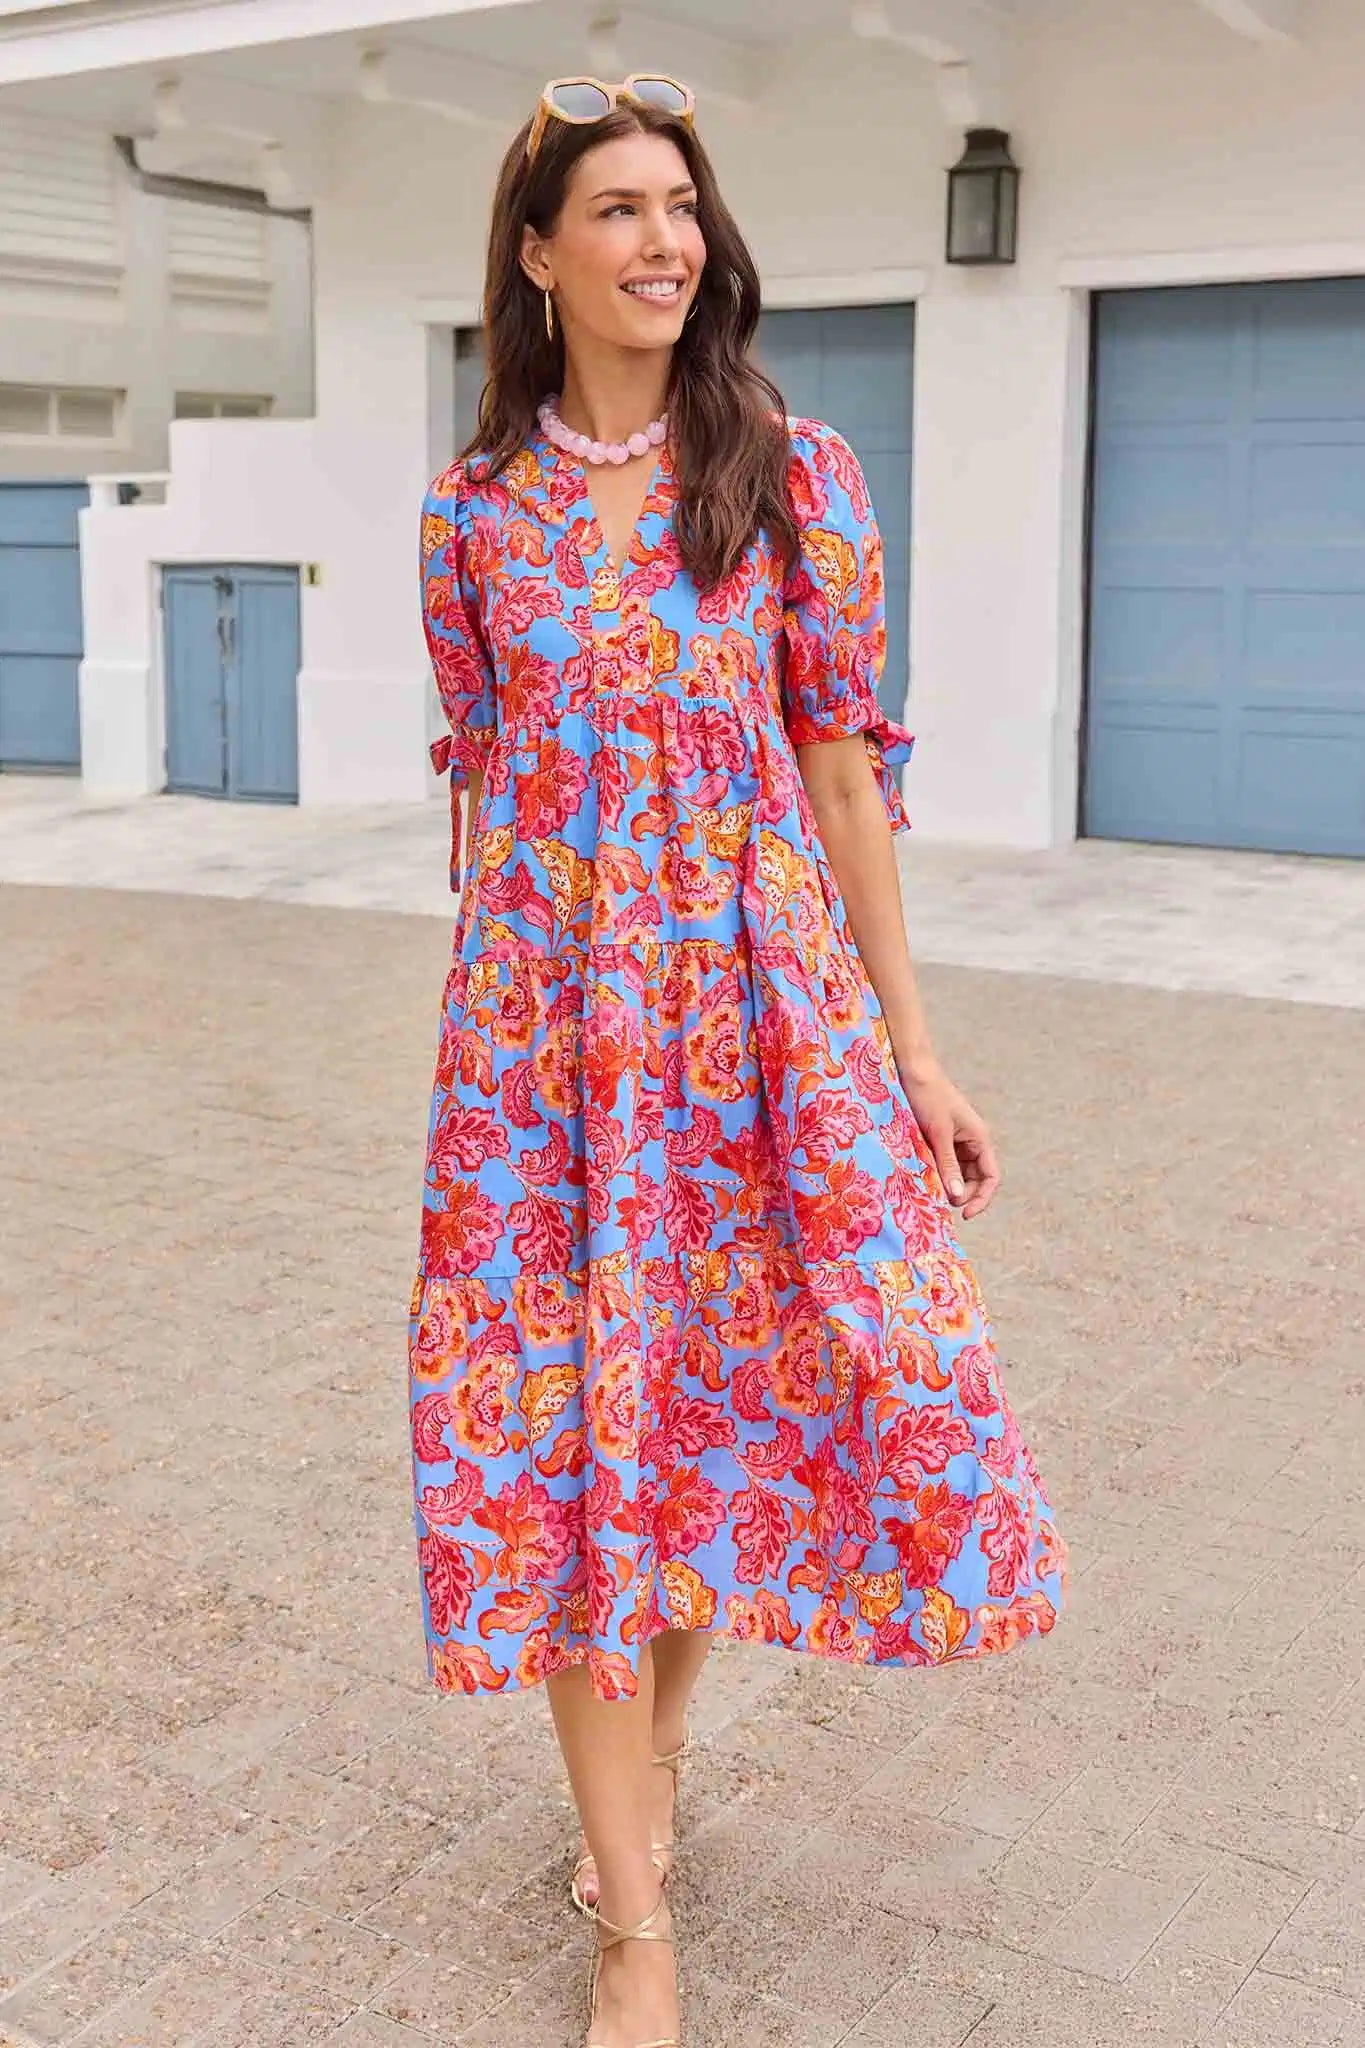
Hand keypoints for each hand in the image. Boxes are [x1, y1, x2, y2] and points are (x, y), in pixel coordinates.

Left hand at [897, 1058, 1001, 1221]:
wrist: (912, 1069)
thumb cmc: (928, 1096)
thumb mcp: (937, 1133)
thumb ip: (948, 1165)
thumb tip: (957, 1197)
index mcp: (979, 1138)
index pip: (991, 1176)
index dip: (982, 1198)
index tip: (965, 1214)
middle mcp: (971, 1141)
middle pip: (976, 1179)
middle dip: (963, 1194)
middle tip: (940, 1203)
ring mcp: (955, 1140)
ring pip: (958, 1173)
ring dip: (949, 1185)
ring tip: (930, 1192)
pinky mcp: (939, 1138)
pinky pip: (943, 1163)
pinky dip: (937, 1173)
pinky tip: (924, 1179)